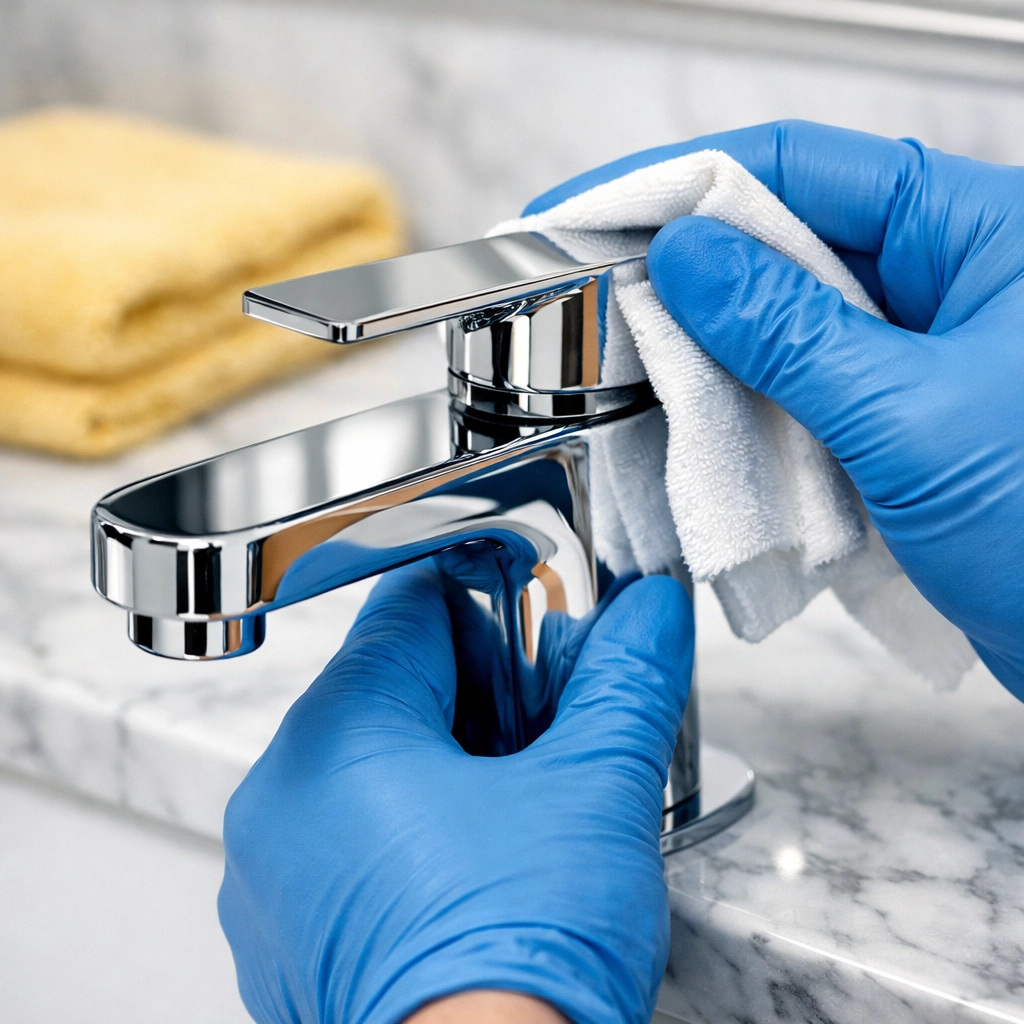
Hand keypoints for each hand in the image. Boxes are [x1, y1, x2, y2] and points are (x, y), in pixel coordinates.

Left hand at [219, 561, 692, 1023]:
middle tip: (552, 740)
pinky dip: (413, 835)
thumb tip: (651, 614)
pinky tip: (479, 872)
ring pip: (375, 766)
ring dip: (452, 769)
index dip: (495, 612)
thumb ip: (626, 682)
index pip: (412, 608)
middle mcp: (282, 800)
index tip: (545, 645)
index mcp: (336, 738)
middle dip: (484, 699)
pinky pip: (351, 842)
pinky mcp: (290, 939)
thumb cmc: (518, 972)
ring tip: (525, 813)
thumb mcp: (596, 793)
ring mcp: (276, 877)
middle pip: (395, 688)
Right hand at [527, 121, 1023, 697]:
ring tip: (629, 362)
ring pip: (779, 318)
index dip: (683, 184)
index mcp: (978, 233)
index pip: (800, 167)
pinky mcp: (889, 414)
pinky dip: (739, 403)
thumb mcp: (909, 418)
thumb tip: (689, 256)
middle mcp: (944, 279)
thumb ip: (789, 331)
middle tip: (593, 294)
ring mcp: (912, 350)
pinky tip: (690, 418)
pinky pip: (794, 385)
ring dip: (706, 345)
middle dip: (683, 268)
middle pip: (780, 237)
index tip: (592, 209)